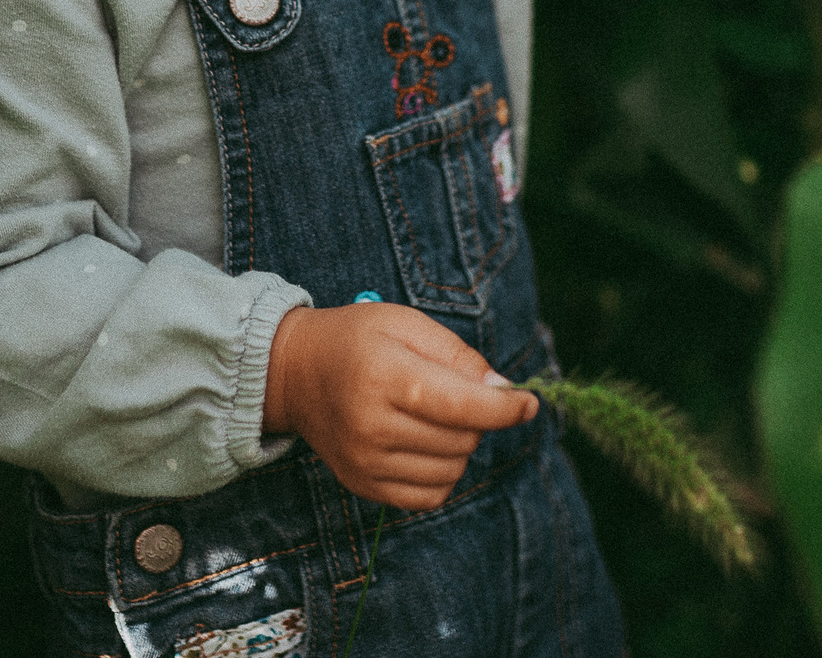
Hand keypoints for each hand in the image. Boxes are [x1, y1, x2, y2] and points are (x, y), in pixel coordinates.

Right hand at [262, 303, 538, 509]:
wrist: (293, 372)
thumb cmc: (356, 340)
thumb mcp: (405, 323)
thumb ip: (458, 355)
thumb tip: (503, 393)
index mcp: (385, 376)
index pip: (462, 405)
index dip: (506, 408)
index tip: (528, 403)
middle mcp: (372, 425)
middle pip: (462, 439)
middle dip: (476, 417)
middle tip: (454, 394)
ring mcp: (365, 462)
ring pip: (452, 471)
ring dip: (459, 447)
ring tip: (432, 417)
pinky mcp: (362, 485)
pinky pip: (429, 497)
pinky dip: (440, 474)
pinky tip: (424, 446)